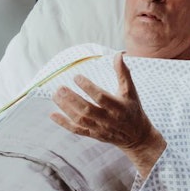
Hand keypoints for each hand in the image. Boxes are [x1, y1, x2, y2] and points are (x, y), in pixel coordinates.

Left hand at [50, 53, 166, 176]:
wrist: (137, 136)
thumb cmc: (132, 109)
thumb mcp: (130, 91)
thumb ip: (123, 73)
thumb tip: (118, 54)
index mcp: (118, 107)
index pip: (101, 97)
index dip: (88, 87)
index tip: (76, 77)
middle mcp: (108, 119)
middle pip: (87, 110)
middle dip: (72, 99)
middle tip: (60, 88)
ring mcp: (100, 128)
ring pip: (80, 120)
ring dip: (66, 108)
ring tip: (55, 95)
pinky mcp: (93, 134)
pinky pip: (77, 130)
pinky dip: (64, 123)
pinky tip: (52, 114)